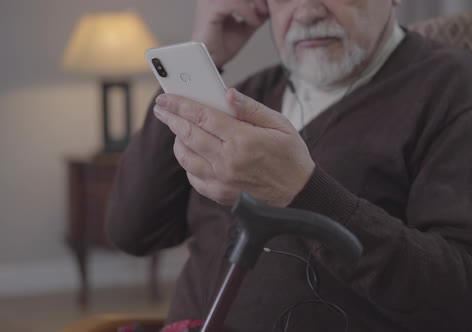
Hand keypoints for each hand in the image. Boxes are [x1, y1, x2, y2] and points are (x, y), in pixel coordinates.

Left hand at [153, 89, 314, 206]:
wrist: (299, 194)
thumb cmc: (291, 157)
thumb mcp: (280, 124)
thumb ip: (251, 108)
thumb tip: (227, 94)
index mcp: (243, 140)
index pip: (202, 117)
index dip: (180, 104)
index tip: (166, 97)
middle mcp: (228, 160)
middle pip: (189, 135)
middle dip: (171, 118)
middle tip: (161, 108)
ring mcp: (223, 180)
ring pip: (186, 157)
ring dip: (177, 141)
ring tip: (177, 130)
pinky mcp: (221, 194)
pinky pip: (194, 177)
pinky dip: (188, 163)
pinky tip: (191, 154)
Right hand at [192, 0, 268, 66]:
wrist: (211, 60)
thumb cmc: (221, 46)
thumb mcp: (245, 27)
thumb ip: (256, 14)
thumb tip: (269, 6)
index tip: (268, 6)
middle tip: (267, 10)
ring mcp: (210, 0)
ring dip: (256, 2)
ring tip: (261, 16)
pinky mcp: (211, 8)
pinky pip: (235, 2)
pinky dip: (248, 12)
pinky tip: (253, 22)